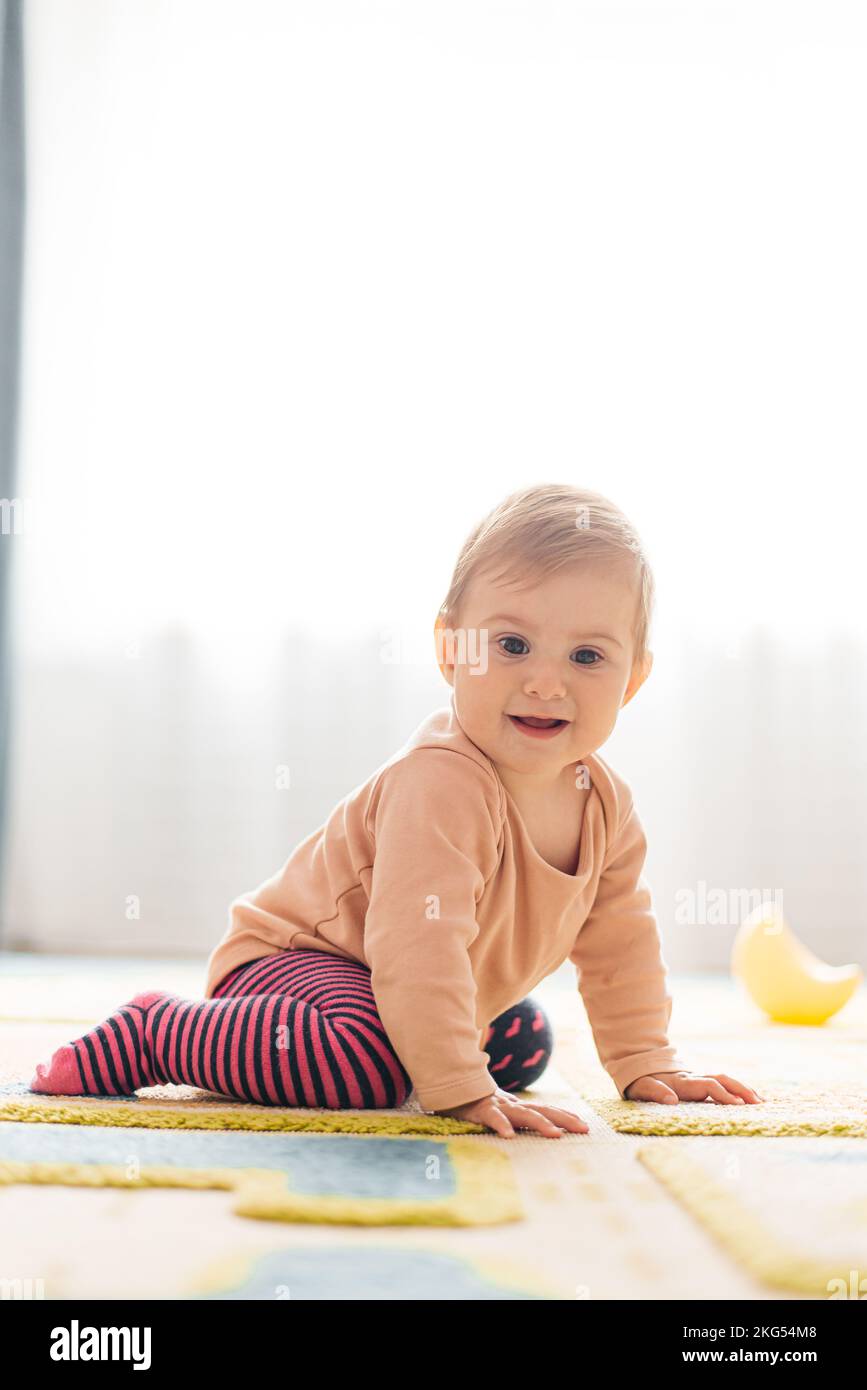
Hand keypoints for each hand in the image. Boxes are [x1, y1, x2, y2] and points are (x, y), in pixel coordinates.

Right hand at [433, 1084, 588, 1138]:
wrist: (450, 1083)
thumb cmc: (474, 1102)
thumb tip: (529, 1132)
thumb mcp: (497, 1110)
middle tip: (584, 1129)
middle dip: (564, 1120)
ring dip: (540, 1123)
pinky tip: (509, 1136)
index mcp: (517, 1106)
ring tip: (555, 1135)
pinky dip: (501, 1125)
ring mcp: (498, 1106)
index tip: (585, 1125)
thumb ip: (512, 1118)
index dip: (565, 1116)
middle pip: (543, 1111)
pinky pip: (492, 1118)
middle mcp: (512, 1105)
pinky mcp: (481, 1110)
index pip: (546, 1110)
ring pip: (522, 1114)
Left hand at [623, 1070, 764, 1103]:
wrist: (639, 1066)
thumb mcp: (641, 1087)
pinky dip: (739, 1089)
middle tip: (757, 1103)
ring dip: (743, 1089)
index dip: (722, 1094)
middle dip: (741, 1090)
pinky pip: (724, 1083)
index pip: (708, 1086)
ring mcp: (699, 1078)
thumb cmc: (640, 1082)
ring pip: (726, 1079)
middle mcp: (694, 1077)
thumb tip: (671, 1100)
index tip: (737, 1104)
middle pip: (722, 1079)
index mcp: (682, 1081)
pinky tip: (751, 1099)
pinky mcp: (702, 1082)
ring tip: (761, 1102)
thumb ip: (655, 1092)